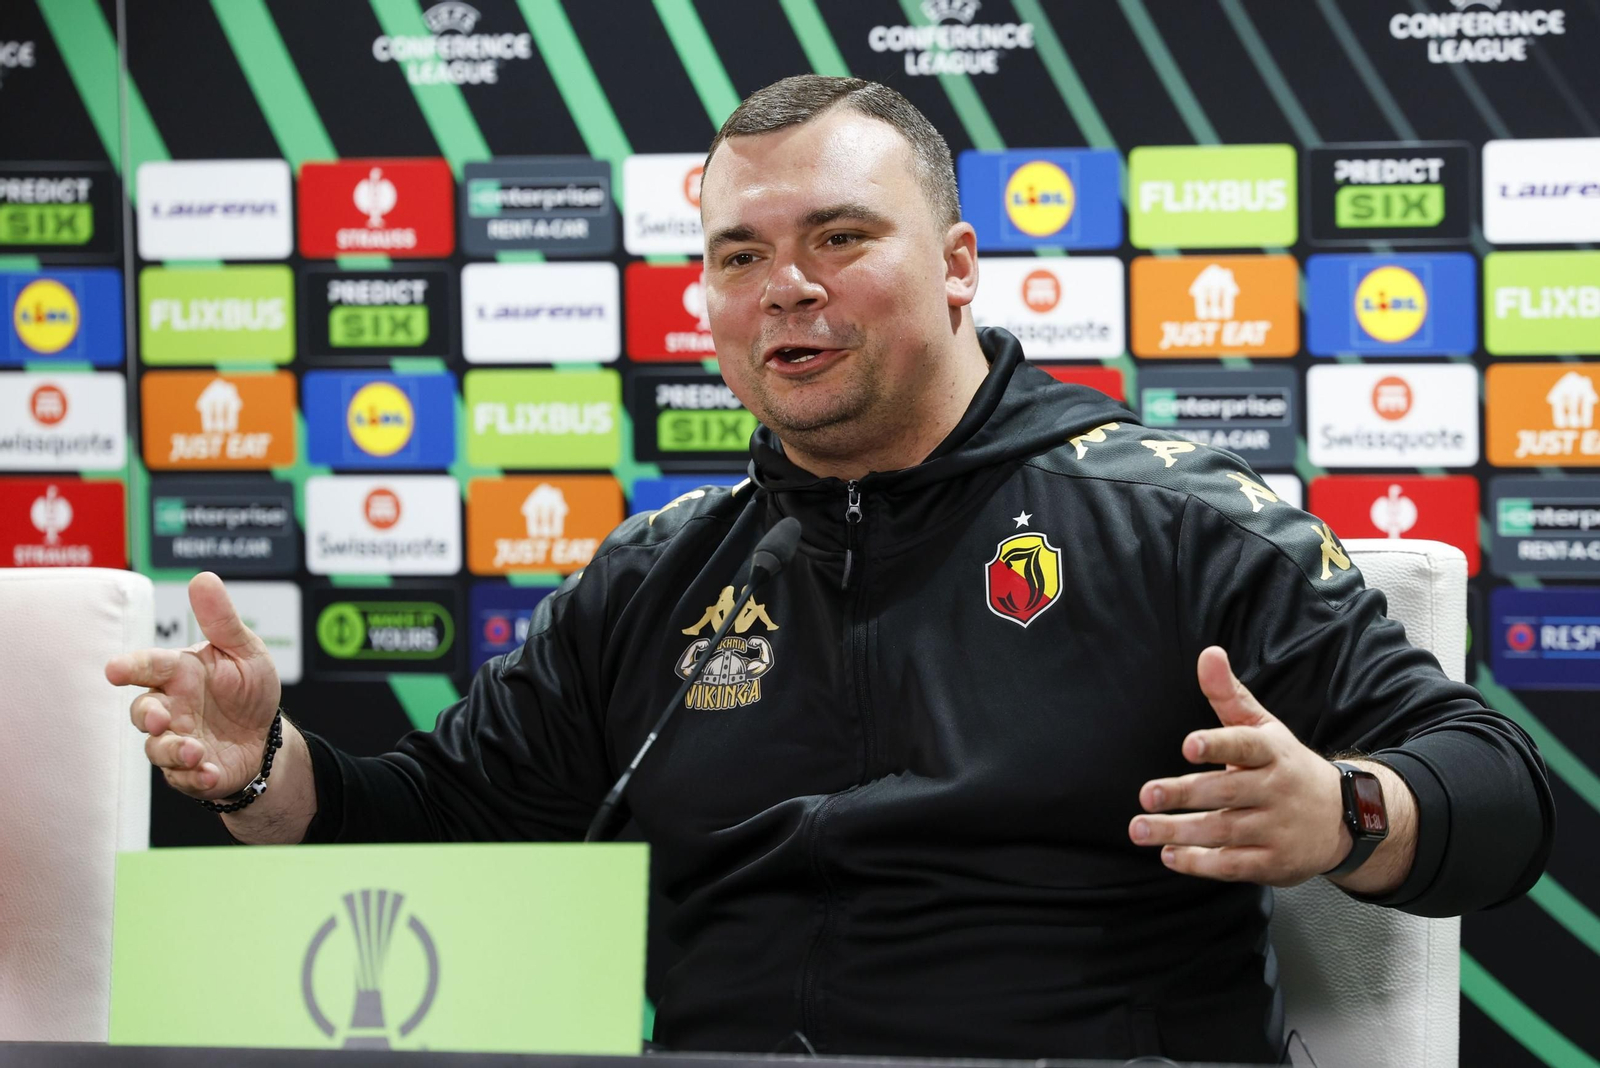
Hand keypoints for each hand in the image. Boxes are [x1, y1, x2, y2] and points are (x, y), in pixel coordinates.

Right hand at [105, 572, 281, 799]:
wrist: (266, 736)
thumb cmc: (249, 688)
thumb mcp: (244, 650)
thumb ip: (222, 620)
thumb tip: (203, 578)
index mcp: (180, 673)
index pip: (150, 665)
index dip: (132, 666)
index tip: (115, 670)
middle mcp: (172, 706)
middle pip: (142, 711)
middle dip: (146, 715)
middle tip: (160, 717)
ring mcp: (177, 739)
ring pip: (157, 748)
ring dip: (173, 751)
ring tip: (196, 751)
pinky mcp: (189, 770)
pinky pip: (183, 778)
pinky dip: (195, 778)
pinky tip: (210, 772)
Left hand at [1127, 646, 1349, 887]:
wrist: (1345, 818)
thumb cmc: (1286, 766)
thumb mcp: (1263, 728)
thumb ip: (1229, 695)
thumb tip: (1208, 653)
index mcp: (1272, 752)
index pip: (1245, 745)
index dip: (1218, 744)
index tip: (1188, 745)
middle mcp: (1276, 790)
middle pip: (1226, 791)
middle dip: (1184, 793)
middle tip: (1146, 795)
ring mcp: (1277, 828)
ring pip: (1224, 830)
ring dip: (1178, 831)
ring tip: (1139, 829)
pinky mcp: (1274, 863)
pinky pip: (1233, 864)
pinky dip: (1199, 862)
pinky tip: (1168, 854)